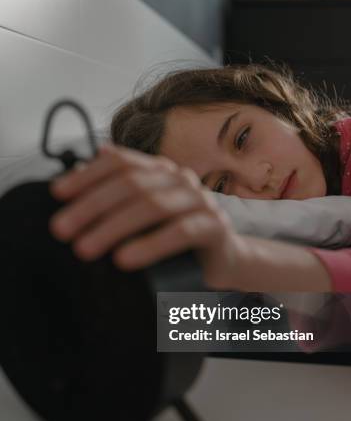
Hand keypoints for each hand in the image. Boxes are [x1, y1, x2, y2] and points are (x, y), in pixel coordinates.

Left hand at [49, 145, 245, 288]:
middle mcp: (180, 178)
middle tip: (62, 231)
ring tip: (85, 249)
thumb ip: (115, 197)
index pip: (120, 162)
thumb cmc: (176, 237)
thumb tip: (71, 177)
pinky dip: (150, 245)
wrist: (224, 259)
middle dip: (91, 206)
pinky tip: (124, 259)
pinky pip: (181, 232)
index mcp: (160, 170)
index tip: (57, 194)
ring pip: (152, 205)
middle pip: (131, 183)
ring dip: (113, 227)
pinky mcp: (214, 226)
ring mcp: (200, 199)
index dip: (87, 175)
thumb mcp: (142, 217)